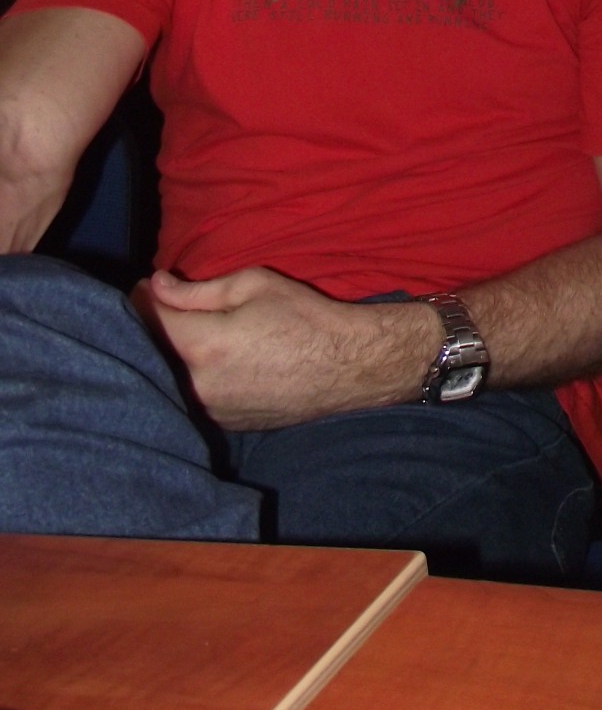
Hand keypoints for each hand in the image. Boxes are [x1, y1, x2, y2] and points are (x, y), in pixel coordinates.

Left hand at [132, 267, 438, 429]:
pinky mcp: (224, 424)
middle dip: (155, 328)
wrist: (348, 365)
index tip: (151, 285)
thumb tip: (155, 286)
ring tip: (192, 333)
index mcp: (203, 346)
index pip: (149, 319)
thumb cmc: (304, 317)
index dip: (146, 297)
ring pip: (170, 378)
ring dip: (173, 356)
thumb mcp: (253, 285)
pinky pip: (193, 396)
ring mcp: (210, 411)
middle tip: (169, 306)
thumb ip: (197, 290)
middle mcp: (198, 386)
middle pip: (152, 353)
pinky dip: (193, 377)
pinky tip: (214, 360)